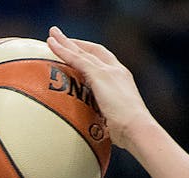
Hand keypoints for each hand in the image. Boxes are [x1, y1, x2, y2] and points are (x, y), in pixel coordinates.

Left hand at [45, 26, 152, 150]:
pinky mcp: (100, 74)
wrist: (137, 128)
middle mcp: (116, 70)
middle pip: (93, 51)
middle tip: (60, 36)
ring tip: (51, 34)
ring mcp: (109, 71)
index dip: (90, 54)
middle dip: (76, 43)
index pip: (104, 60)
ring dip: (65, 41)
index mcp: (121, 79)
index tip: (77, 51)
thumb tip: (92, 131)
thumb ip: (103, 118)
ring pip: (82, 51)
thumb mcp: (113, 121)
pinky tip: (51, 45)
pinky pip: (77, 59)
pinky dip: (63, 50)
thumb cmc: (128, 132)